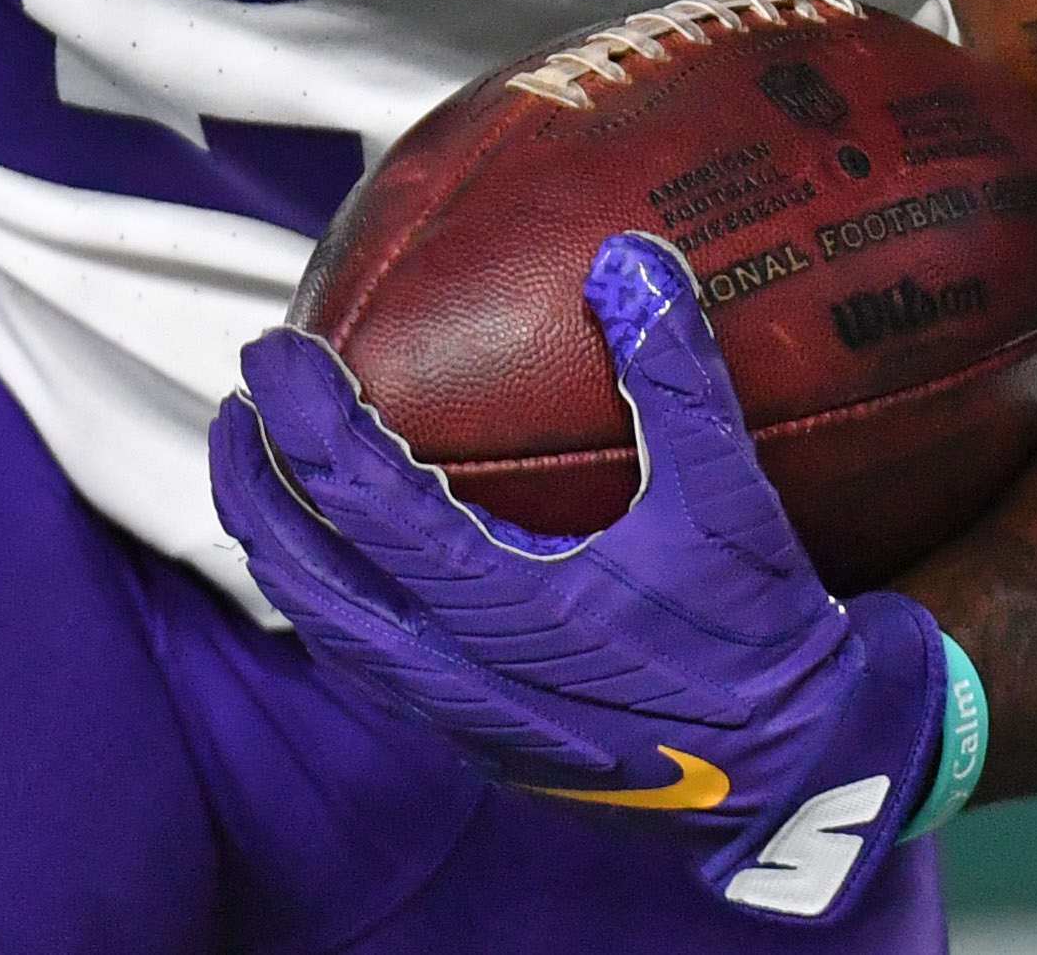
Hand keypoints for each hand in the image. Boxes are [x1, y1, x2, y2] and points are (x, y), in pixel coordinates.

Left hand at [213, 234, 953, 925]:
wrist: (797, 775)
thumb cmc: (764, 641)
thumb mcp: (730, 502)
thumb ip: (679, 378)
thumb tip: (629, 260)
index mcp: (512, 611)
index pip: (364, 501)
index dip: (304, 419)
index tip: (271, 350)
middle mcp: (467, 676)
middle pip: (305, 579)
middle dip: (252, 489)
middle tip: (240, 406)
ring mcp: (467, 719)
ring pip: (329, 633)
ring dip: (283, 549)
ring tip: (268, 476)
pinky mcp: (485, 743)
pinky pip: (371, 666)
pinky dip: (334, 601)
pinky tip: (352, 561)